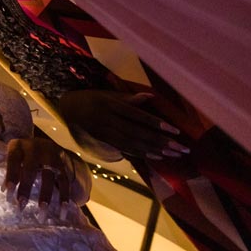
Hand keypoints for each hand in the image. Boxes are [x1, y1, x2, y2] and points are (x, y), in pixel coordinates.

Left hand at [3, 137, 81, 212]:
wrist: (47, 146)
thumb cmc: (23, 157)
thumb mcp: (15, 159)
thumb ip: (11, 172)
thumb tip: (4, 190)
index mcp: (18, 146)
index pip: (13, 159)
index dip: (11, 175)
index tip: (8, 192)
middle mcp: (35, 148)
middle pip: (30, 168)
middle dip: (26, 188)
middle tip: (21, 205)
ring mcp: (51, 155)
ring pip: (49, 177)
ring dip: (45, 196)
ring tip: (42, 214)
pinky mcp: (63, 165)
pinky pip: (65, 182)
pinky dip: (64, 197)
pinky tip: (62, 211)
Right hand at [57, 90, 186, 161]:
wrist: (68, 109)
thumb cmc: (92, 98)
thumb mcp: (107, 94)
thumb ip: (128, 98)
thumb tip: (150, 97)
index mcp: (111, 105)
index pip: (137, 116)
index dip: (156, 123)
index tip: (176, 131)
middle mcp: (108, 120)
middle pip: (138, 133)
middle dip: (162, 141)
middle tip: (182, 148)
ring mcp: (105, 132)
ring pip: (133, 144)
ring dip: (155, 150)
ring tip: (174, 154)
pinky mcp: (104, 141)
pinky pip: (125, 149)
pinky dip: (142, 153)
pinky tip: (157, 156)